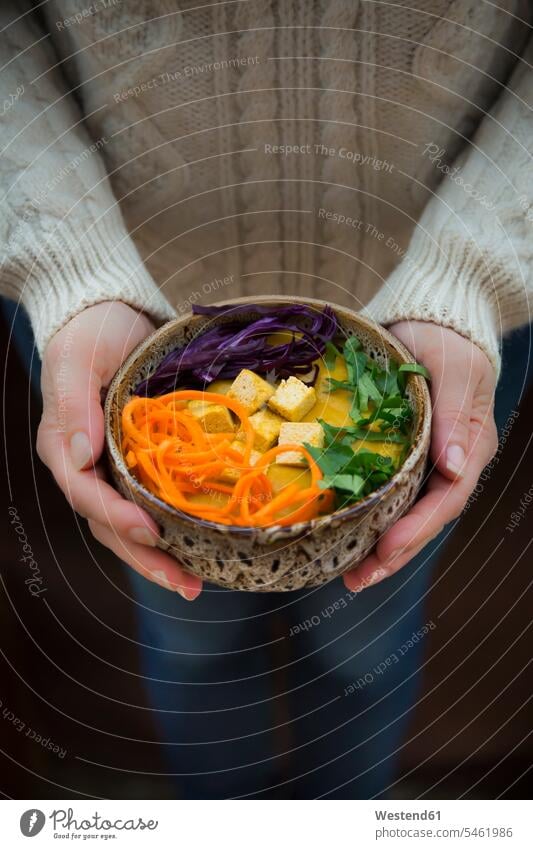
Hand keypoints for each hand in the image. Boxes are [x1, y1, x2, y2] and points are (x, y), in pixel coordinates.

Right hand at [37, 302, 201, 599]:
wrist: (112, 316)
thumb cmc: (89, 333)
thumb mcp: (77, 360)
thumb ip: (74, 406)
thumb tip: (80, 456)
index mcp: (63, 448)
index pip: (87, 495)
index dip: (117, 517)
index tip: (151, 532)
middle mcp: (87, 468)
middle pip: (111, 524)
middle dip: (146, 558)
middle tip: (186, 583)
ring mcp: (114, 469)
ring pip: (131, 524)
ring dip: (161, 557)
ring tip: (196, 583)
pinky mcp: (141, 463)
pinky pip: (153, 503)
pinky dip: (174, 528)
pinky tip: (200, 546)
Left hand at [343, 321, 497, 591]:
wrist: (430, 320)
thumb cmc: (448, 341)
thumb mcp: (456, 373)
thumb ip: (454, 418)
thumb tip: (456, 467)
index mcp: (469, 447)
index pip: (446, 500)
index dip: (416, 528)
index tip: (385, 549)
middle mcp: (447, 463)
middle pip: (422, 518)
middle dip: (392, 553)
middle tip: (356, 581)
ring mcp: (422, 460)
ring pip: (402, 512)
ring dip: (376, 545)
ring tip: (347, 574)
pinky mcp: (398, 453)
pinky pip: (384, 492)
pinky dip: (366, 515)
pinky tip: (343, 532)